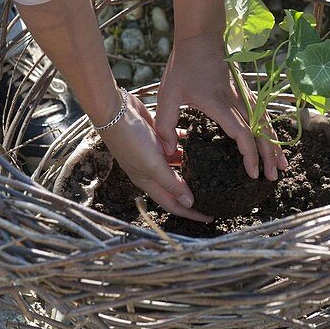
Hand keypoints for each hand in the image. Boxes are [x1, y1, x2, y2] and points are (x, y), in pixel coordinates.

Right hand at [98, 92, 211, 221]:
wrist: (115, 111)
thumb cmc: (130, 139)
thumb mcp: (153, 165)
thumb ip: (172, 183)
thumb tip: (189, 203)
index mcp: (148, 181)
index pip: (173, 204)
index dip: (190, 213)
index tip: (209, 217)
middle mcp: (151, 170)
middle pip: (176, 186)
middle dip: (193, 190)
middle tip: (214, 191)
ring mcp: (153, 153)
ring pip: (177, 164)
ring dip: (191, 165)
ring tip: (209, 165)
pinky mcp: (156, 138)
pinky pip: (175, 145)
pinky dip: (185, 144)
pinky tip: (196, 140)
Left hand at [155, 33, 288, 180]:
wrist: (200, 37)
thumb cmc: (183, 65)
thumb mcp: (168, 94)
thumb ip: (165, 124)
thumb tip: (169, 150)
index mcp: (218, 103)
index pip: (241, 133)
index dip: (250, 154)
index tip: (252, 173)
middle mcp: (236, 100)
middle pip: (260, 131)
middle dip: (269, 156)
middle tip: (273, 177)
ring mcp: (243, 94)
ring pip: (265, 123)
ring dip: (275, 144)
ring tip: (283, 165)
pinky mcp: (244, 91)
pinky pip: (263, 114)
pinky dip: (271, 130)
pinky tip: (274, 140)